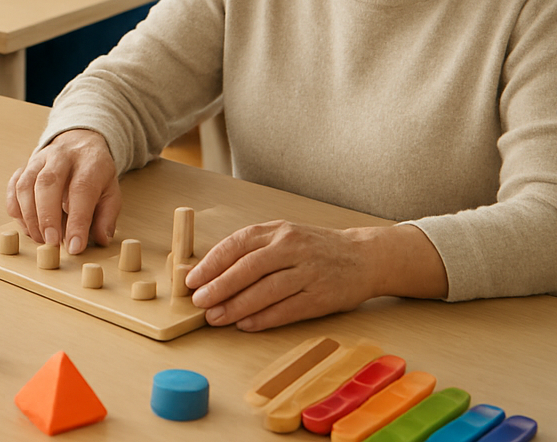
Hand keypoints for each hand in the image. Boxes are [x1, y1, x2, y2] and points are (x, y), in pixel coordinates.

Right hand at [6, 128, 120, 255]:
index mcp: (89, 162)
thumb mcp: (111, 192)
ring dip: (30, 216)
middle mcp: (62, 156)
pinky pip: (13, 186)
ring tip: (39, 238)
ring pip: (26, 185)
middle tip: (51, 243)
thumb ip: (107, 216)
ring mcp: (40, 159)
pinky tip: (25, 224)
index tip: (74, 246)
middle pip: (48, 183)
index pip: (81, 190)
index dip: (77, 221)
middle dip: (47, 217)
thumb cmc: (95, 174)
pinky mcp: (24, 165)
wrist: (79, 142)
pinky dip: (15, 208)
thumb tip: (101, 239)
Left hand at [185, 221, 444, 330]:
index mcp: (277, 231)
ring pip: (266, 291)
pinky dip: (264, 318)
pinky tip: (246, 325)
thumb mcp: (282, 236)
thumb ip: (250, 249)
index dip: (212, 264)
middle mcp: (292, 248)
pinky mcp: (322, 296)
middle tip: (200, 302)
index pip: (237, 245)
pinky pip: (288, 309)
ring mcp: (309, 272)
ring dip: (237, 307)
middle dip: (220, 287)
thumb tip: (210, 270)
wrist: (364, 256)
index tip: (192, 280)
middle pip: (249, 268)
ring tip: (216, 318)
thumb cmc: (313, 247)